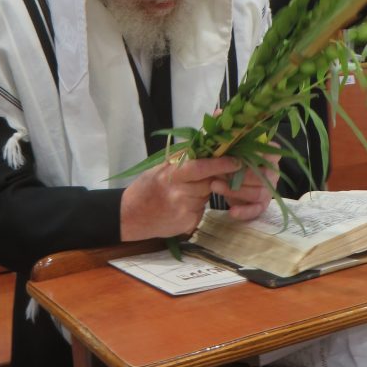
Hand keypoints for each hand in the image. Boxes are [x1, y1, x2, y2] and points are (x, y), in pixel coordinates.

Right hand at [120, 154, 275, 240]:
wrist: (130, 216)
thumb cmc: (146, 187)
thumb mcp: (159, 168)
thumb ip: (182, 158)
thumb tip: (207, 143)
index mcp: (170, 175)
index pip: (200, 167)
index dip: (220, 164)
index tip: (236, 161)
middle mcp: (178, 193)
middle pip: (208, 181)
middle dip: (213, 177)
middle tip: (207, 174)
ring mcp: (184, 210)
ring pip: (206, 195)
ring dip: (203, 191)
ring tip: (185, 192)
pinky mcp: (188, 224)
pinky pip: (201, 209)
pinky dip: (197, 205)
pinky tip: (182, 205)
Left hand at [209, 156, 278, 220]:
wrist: (227, 185)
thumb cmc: (231, 164)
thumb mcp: (231, 155)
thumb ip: (232, 151)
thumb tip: (222, 146)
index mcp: (268, 157)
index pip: (273, 152)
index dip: (262, 153)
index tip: (248, 151)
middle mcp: (272, 174)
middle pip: (263, 175)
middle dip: (241, 174)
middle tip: (219, 172)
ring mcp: (268, 191)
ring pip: (257, 193)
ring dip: (235, 190)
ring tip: (214, 185)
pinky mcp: (261, 206)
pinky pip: (255, 210)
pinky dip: (243, 211)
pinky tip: (232, 212)